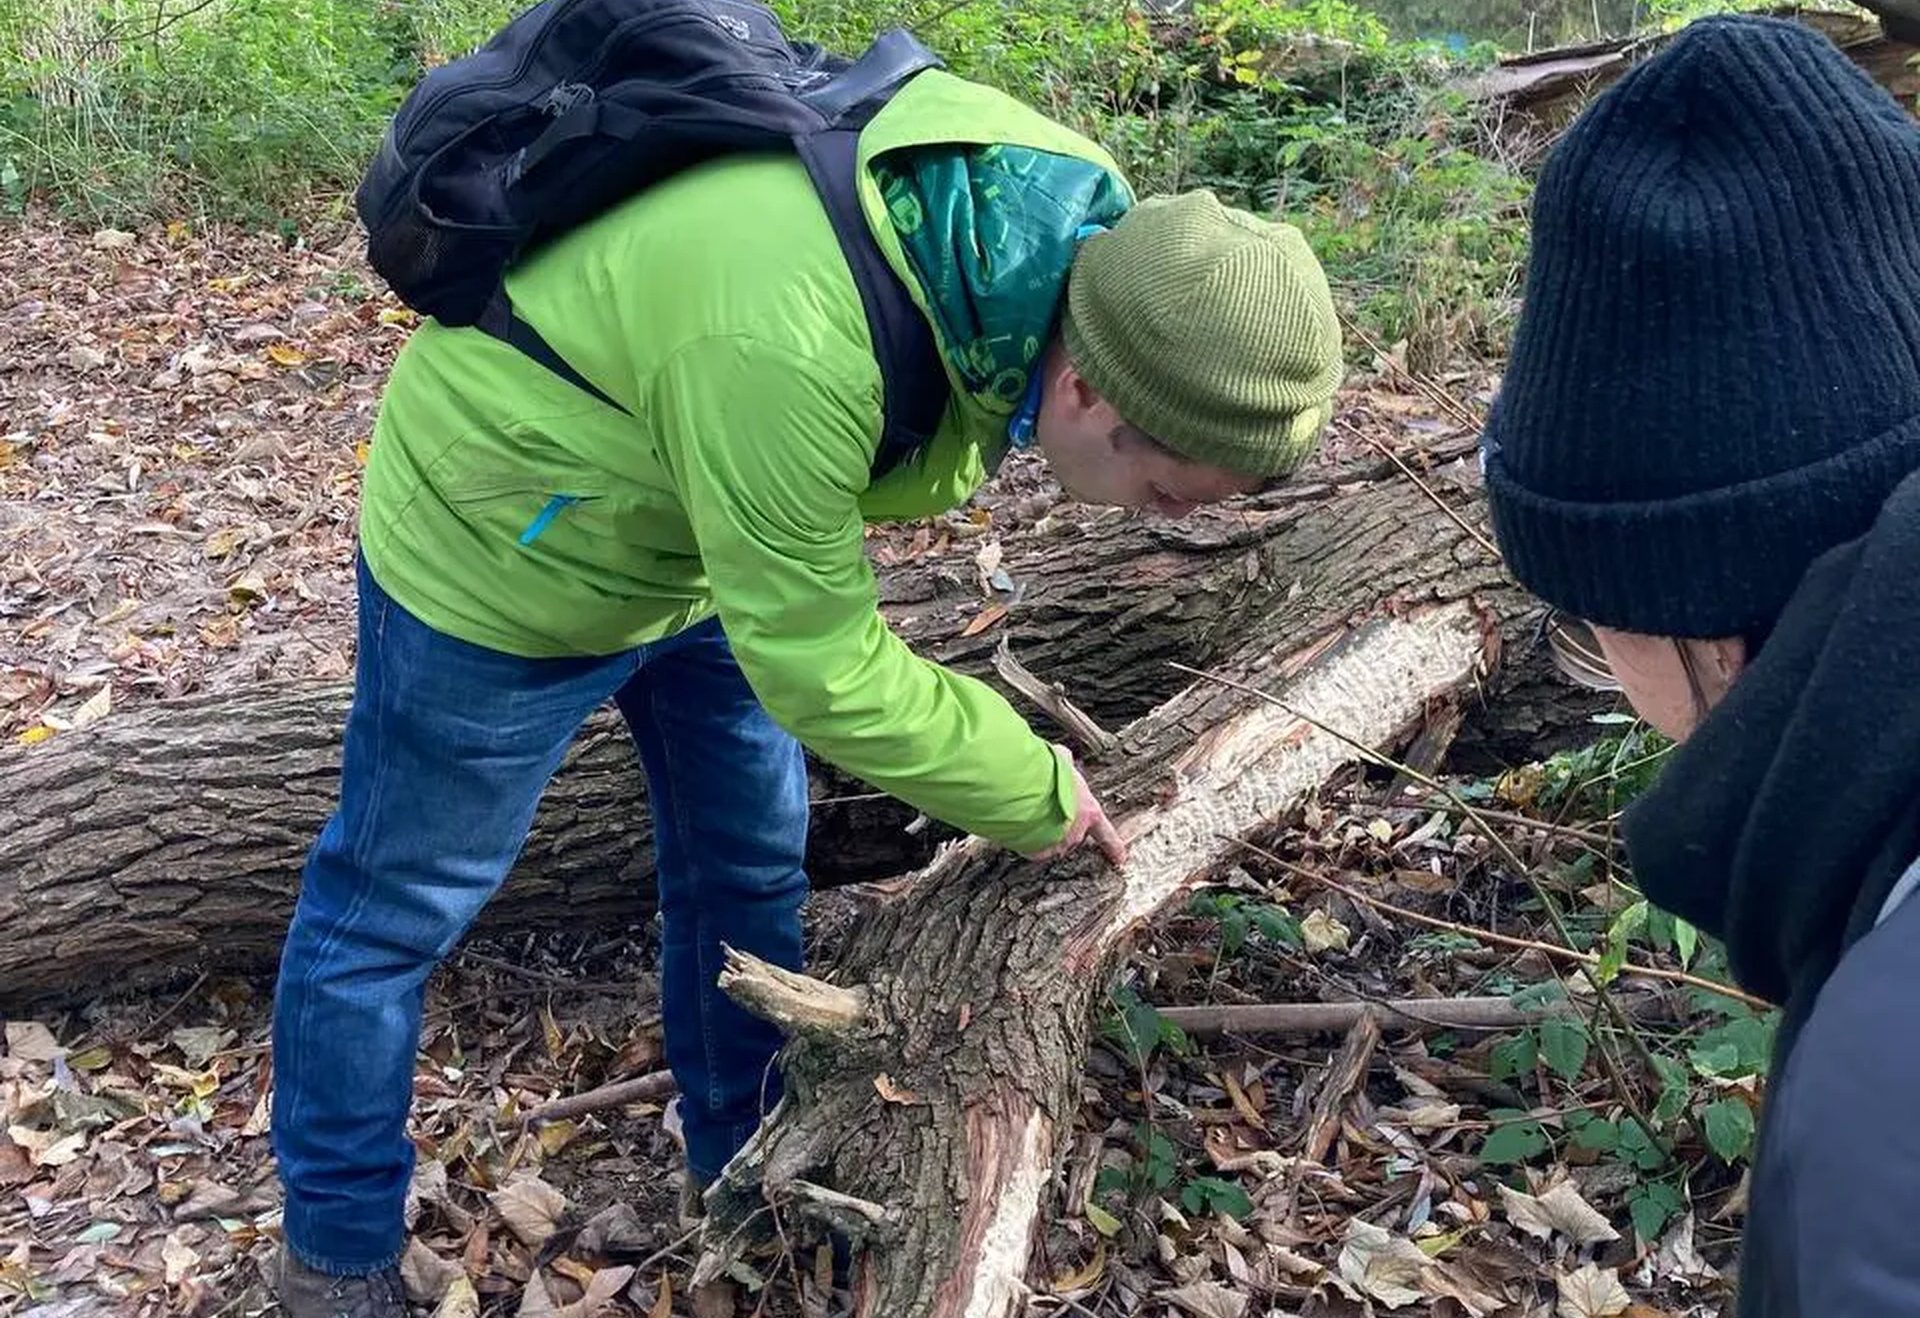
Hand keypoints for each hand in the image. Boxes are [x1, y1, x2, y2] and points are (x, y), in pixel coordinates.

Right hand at [1026, 745, 1127, 866]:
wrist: (1023, 791)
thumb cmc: (1045, 776)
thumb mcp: (1061, 760)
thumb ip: (1065, 763)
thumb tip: (1063, 756)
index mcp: (1088, 812)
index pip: (1106, 833)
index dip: (1114, 846)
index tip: (1120, 858)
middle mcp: (1076, 832)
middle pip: (1074, 835)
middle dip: (1063, 826)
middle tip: (1050, 812)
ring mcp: (1057, 843)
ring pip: (1053, 842)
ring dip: (1044, 831)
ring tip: (1031, 815)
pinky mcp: (1037, 851)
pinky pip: (1034, 848)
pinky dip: (1028, 839)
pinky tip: (1021, 825)